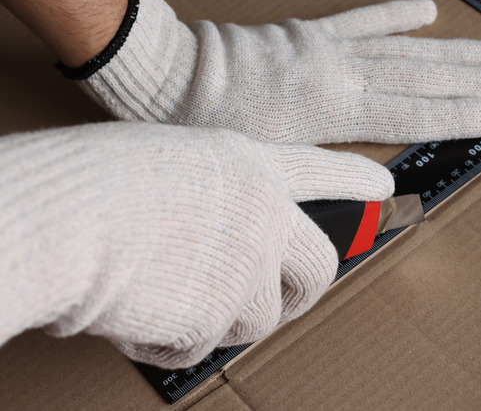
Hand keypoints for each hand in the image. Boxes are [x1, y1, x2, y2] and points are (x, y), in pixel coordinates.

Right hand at [0, 122, 392, 367]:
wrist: (69, 219)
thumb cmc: (95, 184)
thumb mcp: (169, 165)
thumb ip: (212, 199)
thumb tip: (219, 245)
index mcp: (247, 166)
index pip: (317, 170)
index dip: (352, 180)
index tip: (384, 189)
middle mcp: (265, 214)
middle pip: (320, 265)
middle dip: (305, 292)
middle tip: (287, 302)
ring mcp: (251, 266)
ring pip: (256, 316)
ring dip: (214, 318)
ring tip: (162, 295)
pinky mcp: (226, 315)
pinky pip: (203, 344)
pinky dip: (171, 341)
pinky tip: (138, 313)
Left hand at [76, 0, 480, 143]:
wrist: (172, 80)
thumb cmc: (216, 130)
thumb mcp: (275, 166)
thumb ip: (332, 172)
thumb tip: (382, 186)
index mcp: (337, 113)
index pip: (417, 116)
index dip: (465, 115)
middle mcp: (344, 76)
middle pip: (422, 79)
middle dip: (474, 82)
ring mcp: (330, 49)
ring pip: (404, 49)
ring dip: (451, 52)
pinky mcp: (311, 33)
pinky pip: (362, 20)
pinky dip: (396, 14)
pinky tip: (426, 11)